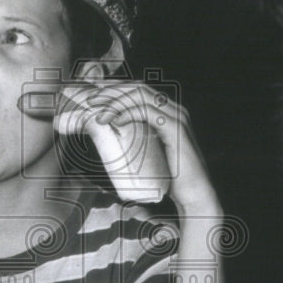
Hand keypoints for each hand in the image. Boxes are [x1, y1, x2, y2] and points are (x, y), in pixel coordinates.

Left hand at [54, 81, 220, 215]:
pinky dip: (129, 112)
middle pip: (137, 88)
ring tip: (94, 109)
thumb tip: (111, 137)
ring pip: (140, 96)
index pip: (138, 90)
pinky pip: (148, 113)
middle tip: (88, 98)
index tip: (92, 93)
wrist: (194, 194)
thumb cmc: (171, 177)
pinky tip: (114, 119)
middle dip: (109, 89)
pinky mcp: (176, 130)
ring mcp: (176, 117)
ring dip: (114, 99)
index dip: (114, 87)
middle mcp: (173, 109)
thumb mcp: (150, 153)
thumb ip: (137, 141)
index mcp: (166, 111)